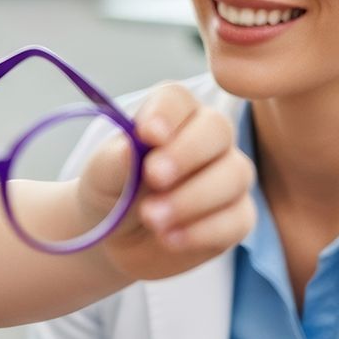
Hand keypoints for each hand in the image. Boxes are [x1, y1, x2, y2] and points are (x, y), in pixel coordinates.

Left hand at [78, 83, 254, 280]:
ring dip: (191, 198)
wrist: (118, 239)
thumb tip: (131, 148)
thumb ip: (115, 161)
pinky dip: (202, 231)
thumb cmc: (113, 192)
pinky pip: (236, 219)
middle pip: (217, 129)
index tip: (147, 134)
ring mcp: (227, 176)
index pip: (177, 99)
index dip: (167, 113)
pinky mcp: (236, 217)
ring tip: (151, 218)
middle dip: (187, 153)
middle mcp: (206, 138)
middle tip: (154, 177)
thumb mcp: (102, 175)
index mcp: (170, 115)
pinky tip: (170, 239)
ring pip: (233, 174)